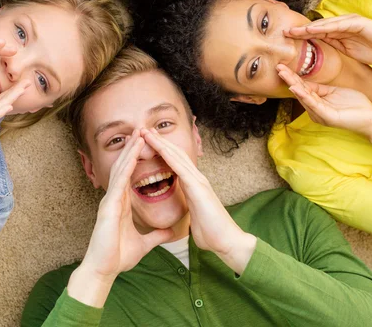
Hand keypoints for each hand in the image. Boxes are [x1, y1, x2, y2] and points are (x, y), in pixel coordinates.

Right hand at [80, 131, 173, 280]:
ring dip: (129, 152)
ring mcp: (110, 201)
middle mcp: (114, 198)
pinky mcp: (109, 208)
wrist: (104, 270)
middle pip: (124, 167)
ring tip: (138, 135)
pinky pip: (118, 183)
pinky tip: (131, 157)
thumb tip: (170, 232)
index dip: (137, 159)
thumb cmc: (118, 257)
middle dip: (133, 148)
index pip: (130, 175)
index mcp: (122, 204)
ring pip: (120, 170)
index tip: (146, 145)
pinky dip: (125, 169)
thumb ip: (156, 235)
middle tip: (141, 130)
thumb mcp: (144, 243)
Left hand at [141, 129, 255, 272]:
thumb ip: (189, 208)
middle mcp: (196, 178)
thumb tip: (185, 210)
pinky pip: (180, 167)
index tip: (148, 141)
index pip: (175, 161)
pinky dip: (167, 155)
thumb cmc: (211, 233)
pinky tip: (157, 146)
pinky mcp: (198, 187)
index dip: (162, 150)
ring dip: (160, 142)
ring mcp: (198, 181)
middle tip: (144, 129)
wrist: (227, 242)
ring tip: (146, 132)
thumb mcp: (194, 216)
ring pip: (176, 155)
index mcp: (193, 185)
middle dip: (159, 140)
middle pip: (175, 153)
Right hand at [277, 64, 371, 136]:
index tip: (282, 67)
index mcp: (316, 104)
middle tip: (278, 67)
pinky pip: (314, 104)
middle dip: (288, 79)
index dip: (292, 77)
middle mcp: (315, 111)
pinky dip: (304, 95)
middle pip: (300, 91)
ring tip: (284, 74)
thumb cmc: (355, 105)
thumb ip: (319, 88)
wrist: (371, 118)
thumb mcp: (334, 92)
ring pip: (304, 97)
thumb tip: (304, 82)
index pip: (302, 88)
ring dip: (293, 84)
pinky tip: (296, 87)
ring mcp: (320, 114)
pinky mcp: (328, 117)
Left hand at [285, 15, 371, 64]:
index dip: (302, 36)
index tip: (287, 40)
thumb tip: (319, 50)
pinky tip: (313, 30)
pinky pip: (337, 25)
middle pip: (316, 27)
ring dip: (308, 28)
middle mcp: (341, 24)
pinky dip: (324, 27)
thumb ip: (335, 46)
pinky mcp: (356, 22)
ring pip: (324, 25)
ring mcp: (348, 21)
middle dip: (300, 30)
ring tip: (294, 31)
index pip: (316, 33)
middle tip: (284, 33)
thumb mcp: (348, 51)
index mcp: (338, 31)